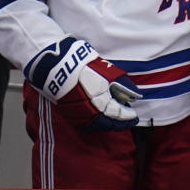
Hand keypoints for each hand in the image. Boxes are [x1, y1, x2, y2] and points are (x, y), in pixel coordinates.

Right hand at [26, 37, 140, 130]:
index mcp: (101, 101)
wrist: (55, 64)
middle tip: (126, 121)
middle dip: (118, 123)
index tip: (133, 114)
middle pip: (107, 123)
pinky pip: (83, 123)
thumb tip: (134, 95)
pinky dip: (92, 124)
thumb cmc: (82, 65)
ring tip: (112, 122)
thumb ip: (123, 85)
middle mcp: (90, 110)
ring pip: (94, 125)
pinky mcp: (67, 110)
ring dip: (105, 125)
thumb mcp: (107, 71)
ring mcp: (77, 112)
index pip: (118, 113)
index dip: (127, 115)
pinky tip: (96, 120)